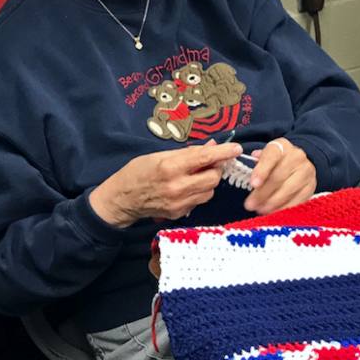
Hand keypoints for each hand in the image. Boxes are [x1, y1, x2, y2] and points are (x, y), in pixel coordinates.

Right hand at [89, 140, 242, 227]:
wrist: (122, 199)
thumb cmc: (138, 172)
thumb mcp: (159, 155)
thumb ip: (187, 152)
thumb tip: (212, 146)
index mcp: (170, 167)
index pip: (205, 158)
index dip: (224, 153)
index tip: (237, 148)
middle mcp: (177, 187)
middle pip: (213, 178)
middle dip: (216, 169)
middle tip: (211, 162)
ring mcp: (178, 203)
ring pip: (209, 192)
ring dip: (208, 182)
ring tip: (195, 176)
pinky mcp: (178, 214)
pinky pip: (199, 201)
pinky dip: (198, 193)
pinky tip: (187, 188)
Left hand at [244, 138, 315, 214]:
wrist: (301, 163)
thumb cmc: (277, 162)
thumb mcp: (266, 156)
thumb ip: (258, 161)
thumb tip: (252, 159)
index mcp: (281, 147)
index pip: (271, 156)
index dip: (261, 170)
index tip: (253, 184)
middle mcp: (296, 157)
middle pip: (278, 177)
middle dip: (262, 193)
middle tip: (250, 205)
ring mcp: (306, 172)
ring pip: (287, 191)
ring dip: (271, 203)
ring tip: (260, 210)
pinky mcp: (311, 187)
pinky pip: (297, 201)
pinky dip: (283, 209)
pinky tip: (273, 213)